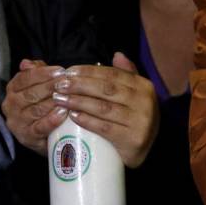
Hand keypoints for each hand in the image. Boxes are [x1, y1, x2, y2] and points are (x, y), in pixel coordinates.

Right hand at [2, 59, 69, 155]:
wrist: (45, 134)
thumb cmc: (43, 104)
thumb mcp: (39, 86)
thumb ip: (35, 72)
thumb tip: (27, 63)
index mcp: (12, 90)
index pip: (24, 78)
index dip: (43, 73)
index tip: (60, 70)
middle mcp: (11, 106)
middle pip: (31, 93)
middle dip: (51, 86)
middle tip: (68, 82)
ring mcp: (17, 123)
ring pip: (36, 110)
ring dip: (53, 102)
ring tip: (68, 96)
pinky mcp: (27, 137)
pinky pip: (40, 127)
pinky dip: (52, 120)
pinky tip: (63, 113)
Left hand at [51, 52, 159, 167]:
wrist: (147, 150)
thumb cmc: (134, 118)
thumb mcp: (136, 95)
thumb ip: (127, 74)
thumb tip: (117, 54)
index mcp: (144, 86)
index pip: (113, 74)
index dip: (89, 71)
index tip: (68, 71)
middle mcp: (145, 102)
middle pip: (107, 89)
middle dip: (80, 85)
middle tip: (59, 85)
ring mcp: (140, 121)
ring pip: (104, 108)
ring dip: (79, 102)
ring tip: (60, 99)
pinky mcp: (132, 139)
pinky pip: (105, 128)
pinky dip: (88, 121)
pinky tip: (73, 116)